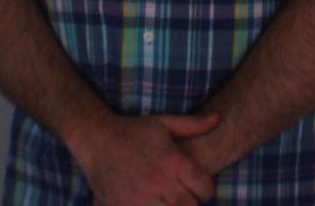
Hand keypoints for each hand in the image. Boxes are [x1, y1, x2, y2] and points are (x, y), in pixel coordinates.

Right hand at [74, 112, 218, 205]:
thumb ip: (192, 124)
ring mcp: (140, 197)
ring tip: (169, 200)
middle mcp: (158, 181)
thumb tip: (218, 118)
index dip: (206, 189)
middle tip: (185, 196)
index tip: (199, 187)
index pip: (204, 187)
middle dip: (191, 202)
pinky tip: (153, 202)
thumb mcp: (163, 123)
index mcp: (171, 161)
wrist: (97, 139)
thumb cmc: (133, 130)